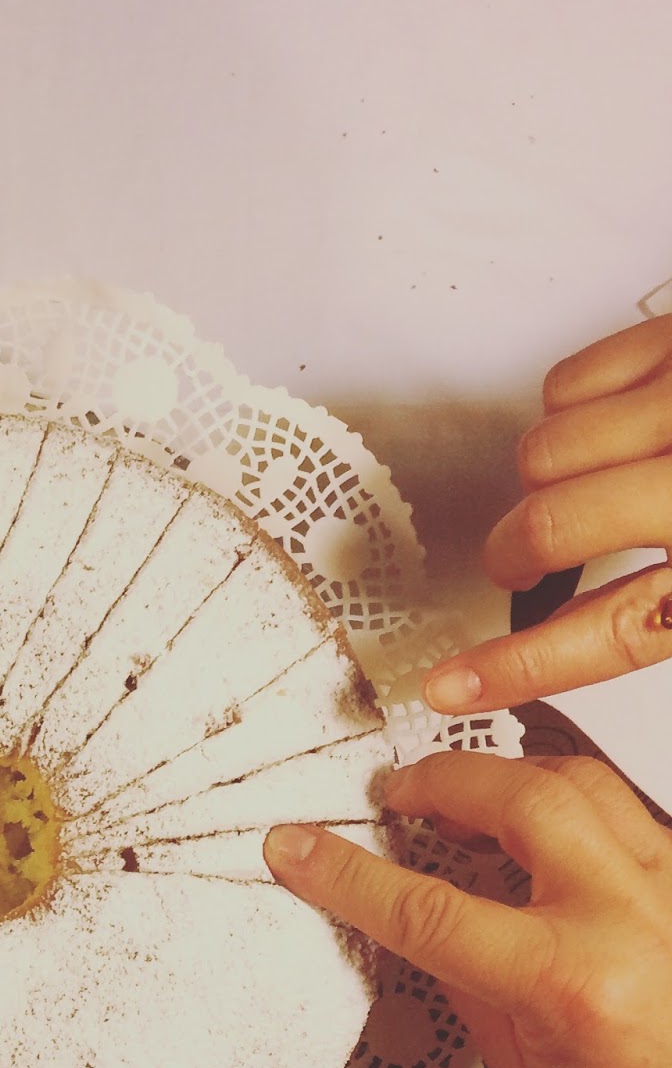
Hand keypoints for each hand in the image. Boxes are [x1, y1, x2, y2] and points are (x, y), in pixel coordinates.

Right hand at [264, 751, 671, 1067]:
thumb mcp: (515, 1057)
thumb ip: (461, 965)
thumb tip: (405, 898)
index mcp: (572, 982)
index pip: (429, 910)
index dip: (347, 875)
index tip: (298, 848)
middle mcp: (631, 918)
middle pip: (520, 798)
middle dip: (439, 780)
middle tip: (395, 796)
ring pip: (578, 778)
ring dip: (503, 776)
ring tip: (457, 801)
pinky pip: (617, 805)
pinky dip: (559, 800)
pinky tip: (525, 830)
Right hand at [423, 316, 671, 713]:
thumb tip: (613, 634)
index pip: (608, 633)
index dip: (517, 667)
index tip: (453, 685)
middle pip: (548, 527)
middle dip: (515, 553)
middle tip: (521, 562)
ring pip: (542, 452)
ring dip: (546, 479)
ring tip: (588, 482)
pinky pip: (567, 383)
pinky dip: (567, 411)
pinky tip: (608, 426)